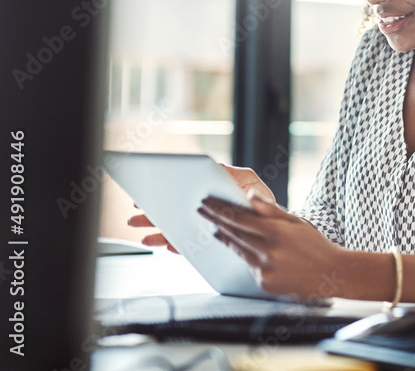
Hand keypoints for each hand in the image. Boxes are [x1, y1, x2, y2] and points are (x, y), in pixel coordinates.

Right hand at [127, 163, 273, 252]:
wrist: (280, 230)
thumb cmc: (266, 204)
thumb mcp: (251, 185)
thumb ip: (235, 178)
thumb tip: (218, 168)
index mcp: (215, 190)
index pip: (186, 189)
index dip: (167, 190)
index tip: (151, 192)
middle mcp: (208, 207)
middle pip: (177, 209)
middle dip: (155, 212)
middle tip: (134, 215)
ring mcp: (208, 225)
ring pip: (180, 228)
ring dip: (160, 232)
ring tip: (143, 236)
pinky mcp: (211, 242)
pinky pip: (191, 246)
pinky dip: (180, 246)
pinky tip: (167, 246)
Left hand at [198, 191, 345, 300]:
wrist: (331, 274)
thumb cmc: (315, 244)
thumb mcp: (296, 221)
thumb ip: (270, 209)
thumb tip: (249, 196)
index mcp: (276, 232)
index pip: (239, 218)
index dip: (220, 210)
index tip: (206, 202)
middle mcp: (268, 251)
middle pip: (233, 233)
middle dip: (215, 220)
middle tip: (201, 210)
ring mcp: (265, 270)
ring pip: (237, 250)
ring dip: (224, 238)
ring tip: (214, 229)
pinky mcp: (264, 283)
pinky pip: (248, 266)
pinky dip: (242, 255)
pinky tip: (238, 247)